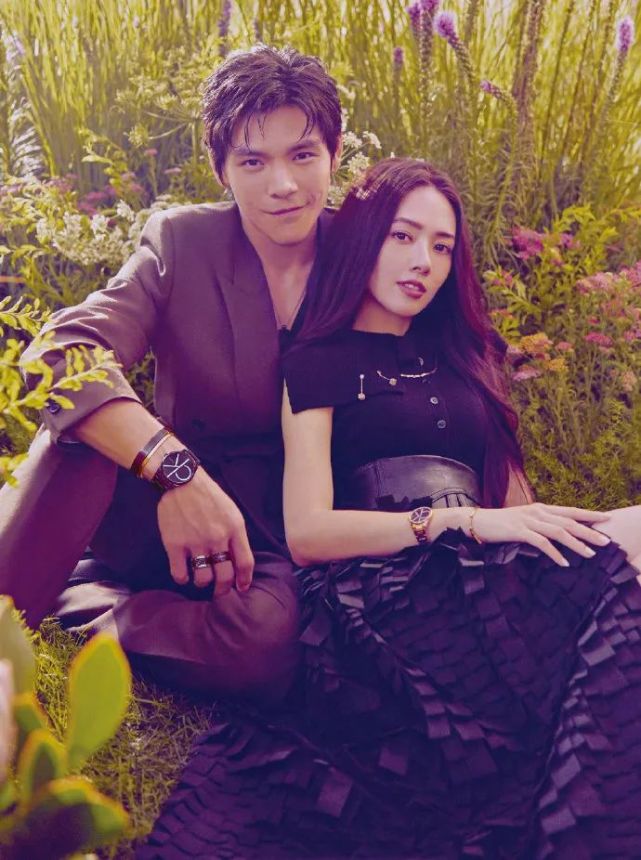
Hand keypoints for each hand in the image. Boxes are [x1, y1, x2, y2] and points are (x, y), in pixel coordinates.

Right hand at [156, 467, 253, 595]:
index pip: (245, 563)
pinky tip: (184, 574)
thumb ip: (236, 535)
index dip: (245, 580)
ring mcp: (195, 542)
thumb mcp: (232, 512)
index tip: (242, 587)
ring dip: (203, 583)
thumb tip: (239, 561)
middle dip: (224, 589)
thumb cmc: (209, 496)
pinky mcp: (174, 544)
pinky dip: (183, 578)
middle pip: (225, 576)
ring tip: (202, 579)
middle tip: (221, 591)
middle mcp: (217, 538)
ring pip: (203, 578)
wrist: (181, 481)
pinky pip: (180, 574)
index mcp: (234, 528)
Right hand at [468, 503, 610, 566]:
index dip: (589, 515)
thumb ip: (541, 525)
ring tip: (590, 554)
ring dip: (576, 544)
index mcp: (540, 508)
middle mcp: (537, 512)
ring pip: (558, 531)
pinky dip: (554, 553)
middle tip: (606, 541)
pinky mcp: (518, 531)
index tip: (606, 520)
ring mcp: (528, 520)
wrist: (477, 521)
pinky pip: (541, 543)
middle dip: (589, 531)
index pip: (570, 511)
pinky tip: (564, 562)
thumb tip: (558, 535)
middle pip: (569, 521)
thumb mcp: (525, 521)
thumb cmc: (501, 524)